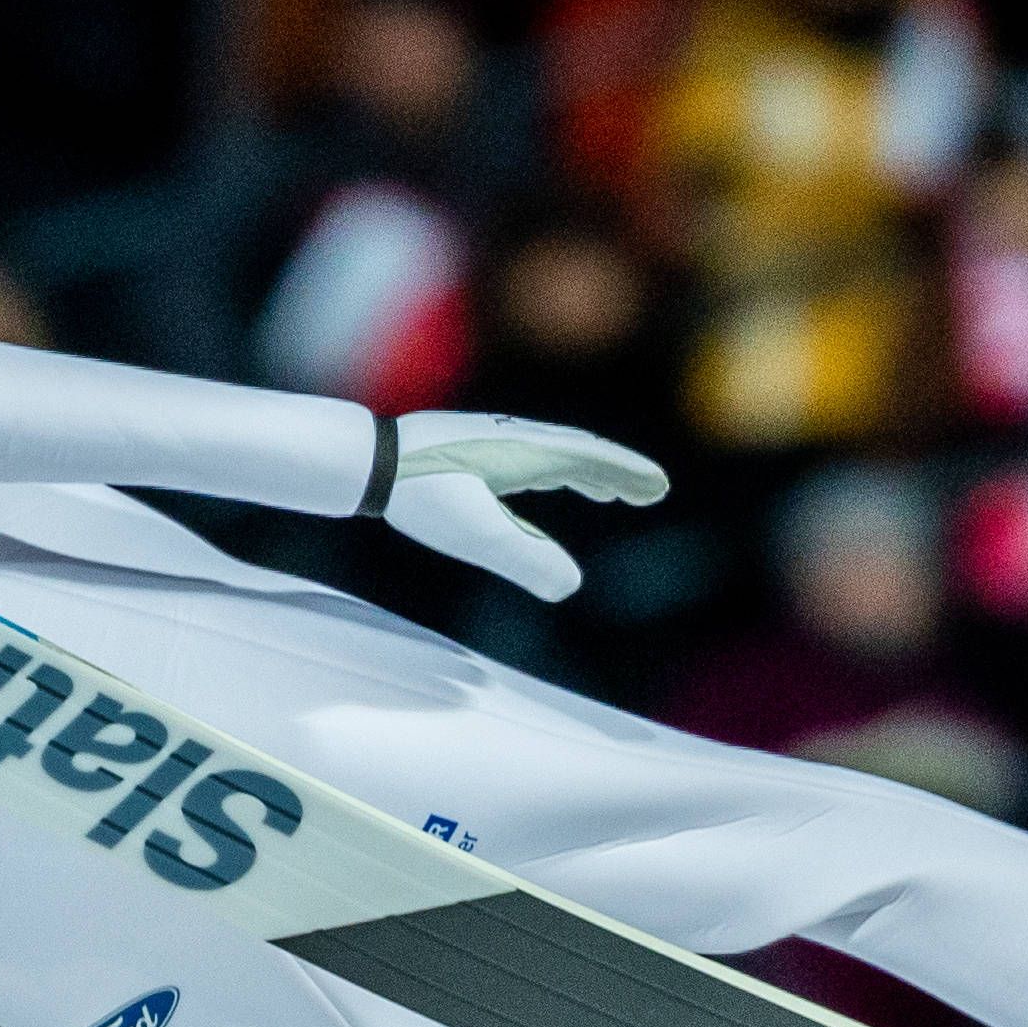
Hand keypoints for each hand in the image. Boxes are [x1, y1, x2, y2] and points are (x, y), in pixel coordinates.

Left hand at [379, 413, 670, 602]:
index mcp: (528, 453)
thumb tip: (571, 588)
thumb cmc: (422, 496)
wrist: (369, 460)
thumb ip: (526, 559)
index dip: (627, 474)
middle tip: (649, 492)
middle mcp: (516, 439)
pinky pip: (527, 457)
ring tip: (607, 494)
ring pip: (552, 453)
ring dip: (586, 472)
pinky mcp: (470, 447)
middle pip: (578, 452)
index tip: (659, 488)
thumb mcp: (476, 535)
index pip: (590, 461)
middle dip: (616, 473)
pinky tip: (544, 483)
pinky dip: (551, 470)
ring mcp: (493, 439)